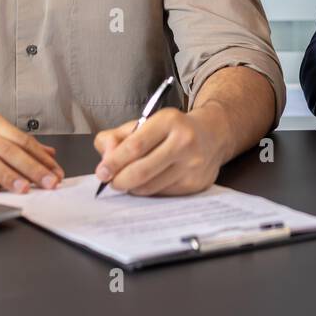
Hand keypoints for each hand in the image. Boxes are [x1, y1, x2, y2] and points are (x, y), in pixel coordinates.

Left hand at [93, 107, 225, 195]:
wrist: (213, 134)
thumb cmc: (172, 129)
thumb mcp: (145, 122)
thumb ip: (117, 137)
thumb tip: (105, 160)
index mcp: (169, 121)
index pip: (135, 146)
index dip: (114, 162)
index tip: (102, 172)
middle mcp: (184, 142)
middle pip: (142, 171)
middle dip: (120, 180)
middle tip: (111, 182)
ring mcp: (193, 165)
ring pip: (151, 187)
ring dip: (133, 188)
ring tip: (129, 180)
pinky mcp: (196, 184)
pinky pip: (162, 194)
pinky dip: (149, 191)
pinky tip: (149, 182)